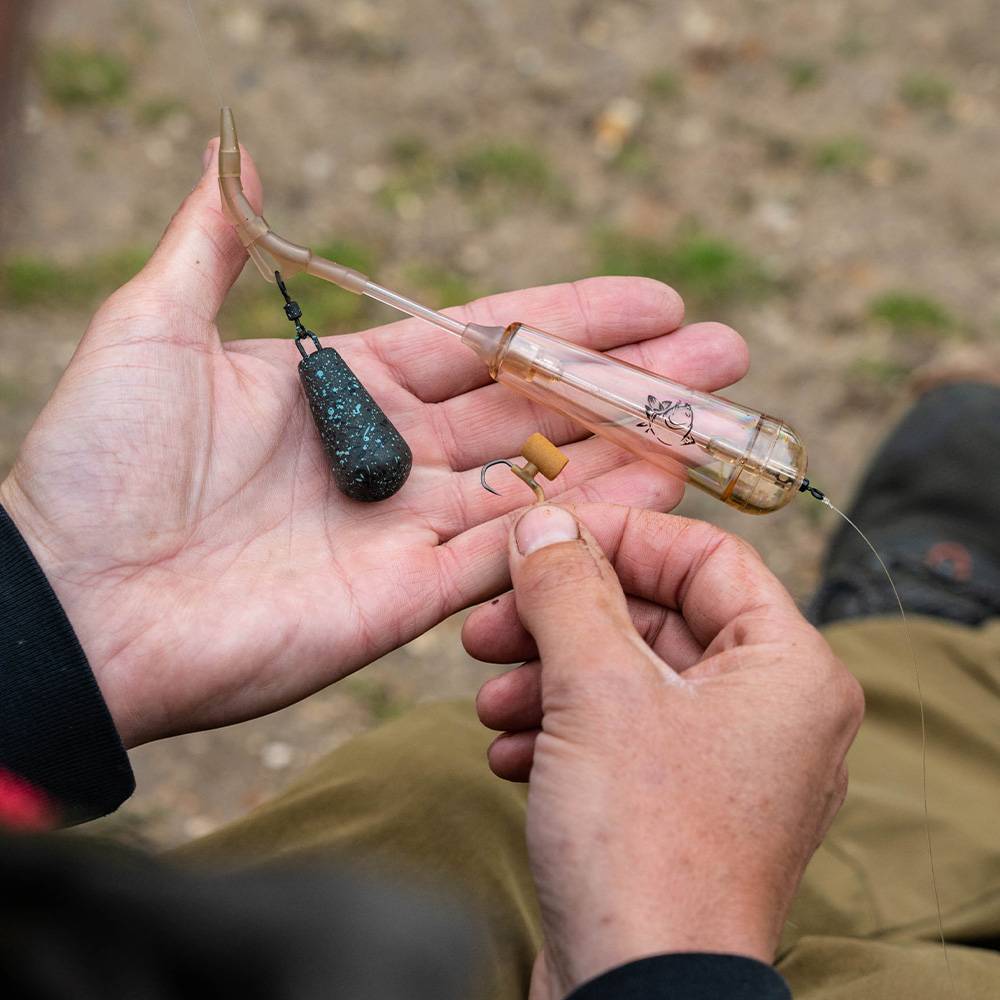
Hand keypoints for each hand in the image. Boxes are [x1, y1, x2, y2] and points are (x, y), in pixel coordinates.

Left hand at [0, 143, 748, 747]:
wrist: (74, 606)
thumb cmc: (95, 467)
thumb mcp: (150, 329)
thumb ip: (212, 245)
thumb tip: (228, 150)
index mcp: (346, 387)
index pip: (483, 340)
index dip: (570, 319)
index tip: (653, 299)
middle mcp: (392, 455)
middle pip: (534, 408)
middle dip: (630, 381)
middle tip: (722, 354)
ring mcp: (407, 529)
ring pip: (542, 480)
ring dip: (628, 448)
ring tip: (714, 418)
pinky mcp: (409, 600)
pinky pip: (514, 552)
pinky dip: (583, 521)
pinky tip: (654, 487)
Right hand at [465, 504, 863, 997]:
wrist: (636, 999)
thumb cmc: (644, 847)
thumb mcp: (596, 690)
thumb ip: (569, 589)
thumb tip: (545, 524)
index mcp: (788, 669)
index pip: (706, 555)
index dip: (620, 534)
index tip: (545, 534)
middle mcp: (770, 713)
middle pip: (657, 618)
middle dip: (564, 616)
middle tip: (491, 619)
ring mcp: (725, 765)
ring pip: (627, 678)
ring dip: (549, 675)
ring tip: (490, 695)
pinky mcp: (679, 808)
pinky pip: (619, 735)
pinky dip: (559, 730)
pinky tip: (508, 750)